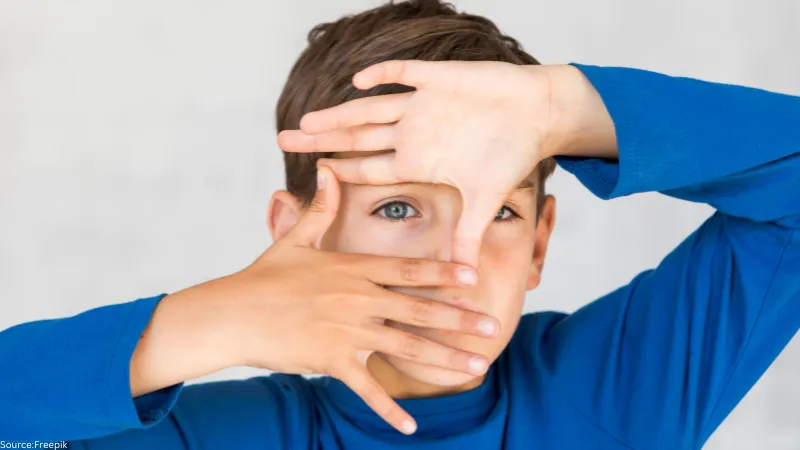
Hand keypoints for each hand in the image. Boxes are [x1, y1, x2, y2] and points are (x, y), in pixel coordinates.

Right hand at [132, 167, 499, 434]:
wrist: (231, 313)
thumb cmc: (263, 276)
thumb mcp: (295, 238)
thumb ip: (319, 208)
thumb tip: (328, 170)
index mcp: (352, 267)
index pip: (407, 269)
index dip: (443, 273)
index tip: (473, 277)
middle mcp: (356, 298)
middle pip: (418, 308)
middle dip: (459, 318)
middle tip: (491, 326)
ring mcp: (346, 330)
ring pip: (405, 346)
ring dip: (444, 358)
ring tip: (476, 365)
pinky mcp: (330, 360)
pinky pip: (366, 387)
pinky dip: (388, 409)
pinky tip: (411, 427)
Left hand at [277, 61, 615, 266]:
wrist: (539, 113)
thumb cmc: (511, 154)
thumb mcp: (485, 200)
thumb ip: (468, 235)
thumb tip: (463, 277)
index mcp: (419, 160)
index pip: (371, 167)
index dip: (341, 171)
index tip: (311, 173)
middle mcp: (413, 133)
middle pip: (357, 137)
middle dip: (321, 138)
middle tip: (283, 140)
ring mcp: (423, 106)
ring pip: (370, 109)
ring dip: (339, 114)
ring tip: (307, 119)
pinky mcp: (439, 79)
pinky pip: (405, 74)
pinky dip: (384, 75)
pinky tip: (359, 81)